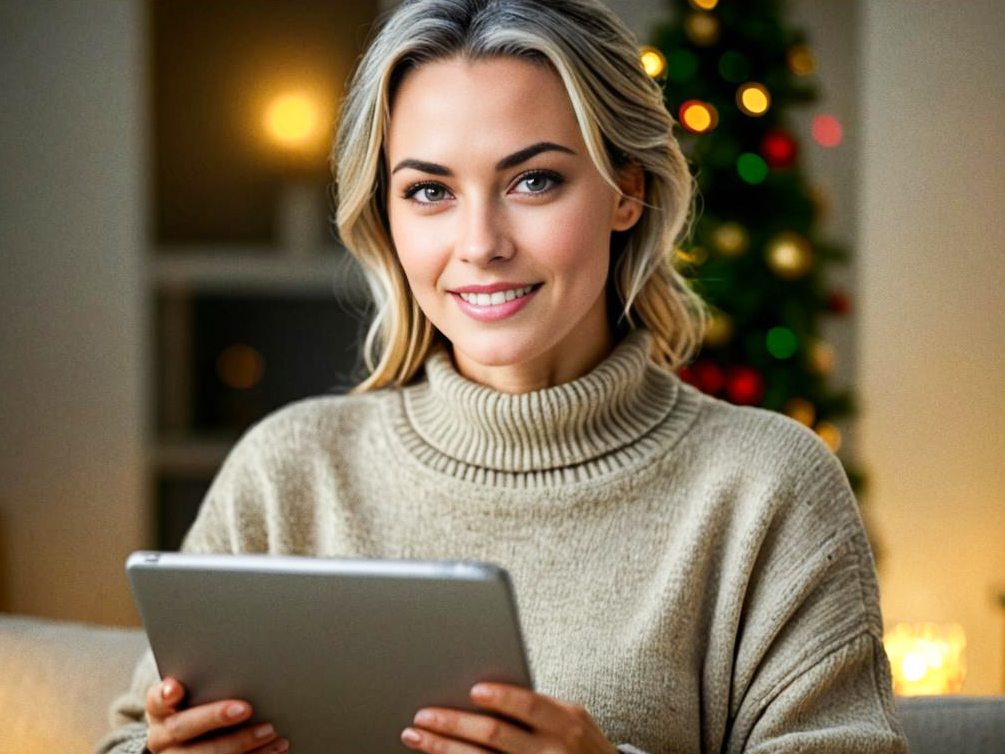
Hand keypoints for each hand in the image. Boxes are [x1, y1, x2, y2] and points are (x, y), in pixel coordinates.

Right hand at [144, 677, 288, 753]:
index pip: (157, 700)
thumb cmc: (200, 704)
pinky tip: (275, 748)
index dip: (165, 695)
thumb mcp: (195, 691)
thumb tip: (238, 662)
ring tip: (270, 731)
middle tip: (245, 708)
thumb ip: (206, 679)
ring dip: (242, 743)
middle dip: (215, 717)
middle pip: (182, 728)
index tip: (175, 689)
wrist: (192, 738)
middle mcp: (161, 737)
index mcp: (159, 710)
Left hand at [401, 683, 618, 753]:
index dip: (501, 697)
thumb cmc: (577, 743)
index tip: (472, 690)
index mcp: (567, 721)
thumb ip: (536, 708)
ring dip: (444, 748)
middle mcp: (554, 751)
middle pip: (496, 735)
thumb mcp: (570, 719)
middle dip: (454, 723)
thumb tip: (478, 693)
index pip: (529, 705)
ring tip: (416, 736)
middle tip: (422, 715)